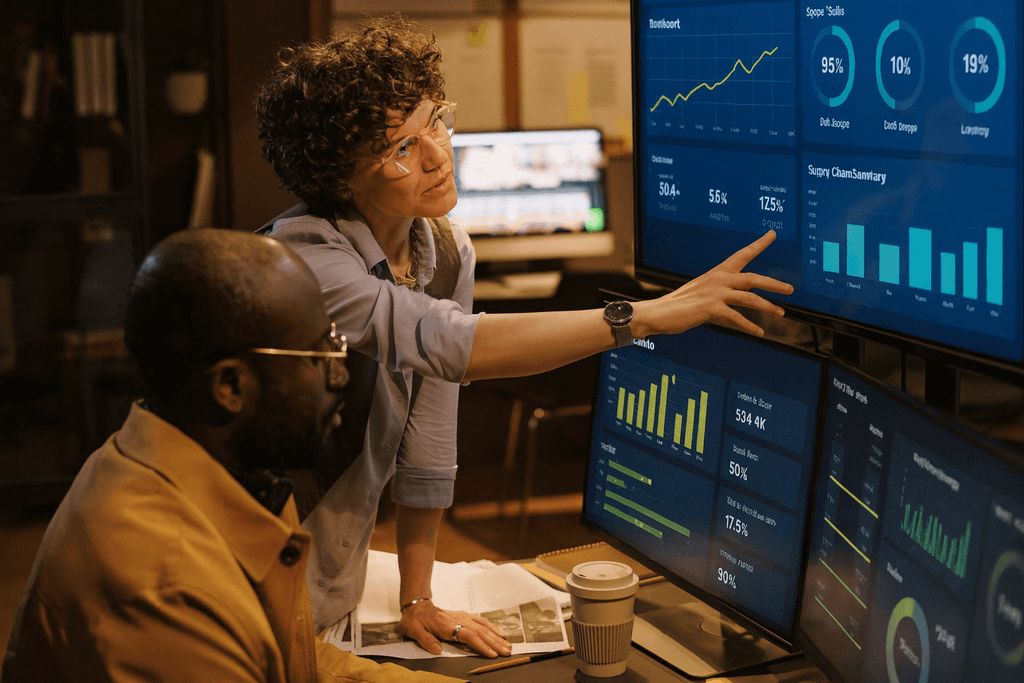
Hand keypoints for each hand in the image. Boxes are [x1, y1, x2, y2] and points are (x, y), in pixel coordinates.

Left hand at [398, 600, 511, 657]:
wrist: (417, 605)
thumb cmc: (415, 619)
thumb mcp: (414, 630)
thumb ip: (426, 640)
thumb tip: (437, 650)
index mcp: (447, 625)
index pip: (468, 635)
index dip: (481, 645)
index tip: (492, 654)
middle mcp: (458, 619)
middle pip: (480, 632)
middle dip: (495, 643)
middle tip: (507, 652)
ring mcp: (462, 617)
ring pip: (483, 627)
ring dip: (496, 636)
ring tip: (507, 645)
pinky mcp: (464, 616)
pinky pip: (481, 622)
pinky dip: (492, 628)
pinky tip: (499, 634)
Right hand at [634, 230, 792, 337]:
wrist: (661, 312)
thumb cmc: (681, 304)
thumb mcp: (703, 292)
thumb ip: (722, 294)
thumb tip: (741, 302)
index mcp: (718, 272)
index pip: (742, 254)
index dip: (759, 244)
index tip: (772, 234)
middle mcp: (719, 279)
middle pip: (753, 278)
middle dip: (774, 284)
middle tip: (790, 289)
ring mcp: (715, 293)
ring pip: (749, 298)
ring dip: (768, 306)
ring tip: (781, 313)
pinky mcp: (711, 309)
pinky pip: (737, 318)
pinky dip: (750, 326)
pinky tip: (759, 332)